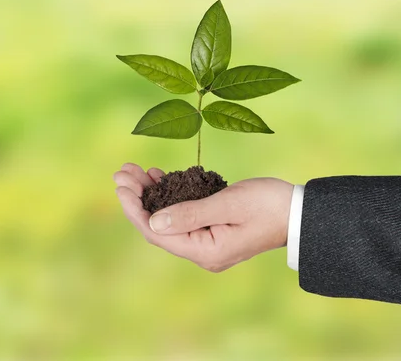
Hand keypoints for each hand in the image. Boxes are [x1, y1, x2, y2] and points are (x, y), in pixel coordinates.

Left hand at [113, 163, 292, 271]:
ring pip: (167, 218)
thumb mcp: (229, 204)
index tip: (120, 185)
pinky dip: (168, 194)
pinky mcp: (211, 228)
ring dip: (149, 194)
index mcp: (205, 251)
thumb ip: (190, 213)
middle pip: (157, 225)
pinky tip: (157, 176)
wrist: (301, 212)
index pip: (155, 232)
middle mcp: (202, 251)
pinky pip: (181, 213)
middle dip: (137, 197)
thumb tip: (152, 221)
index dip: (134, 208)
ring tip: (134, 170)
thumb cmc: (269, 205)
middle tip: (121, 172)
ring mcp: (206, 241)